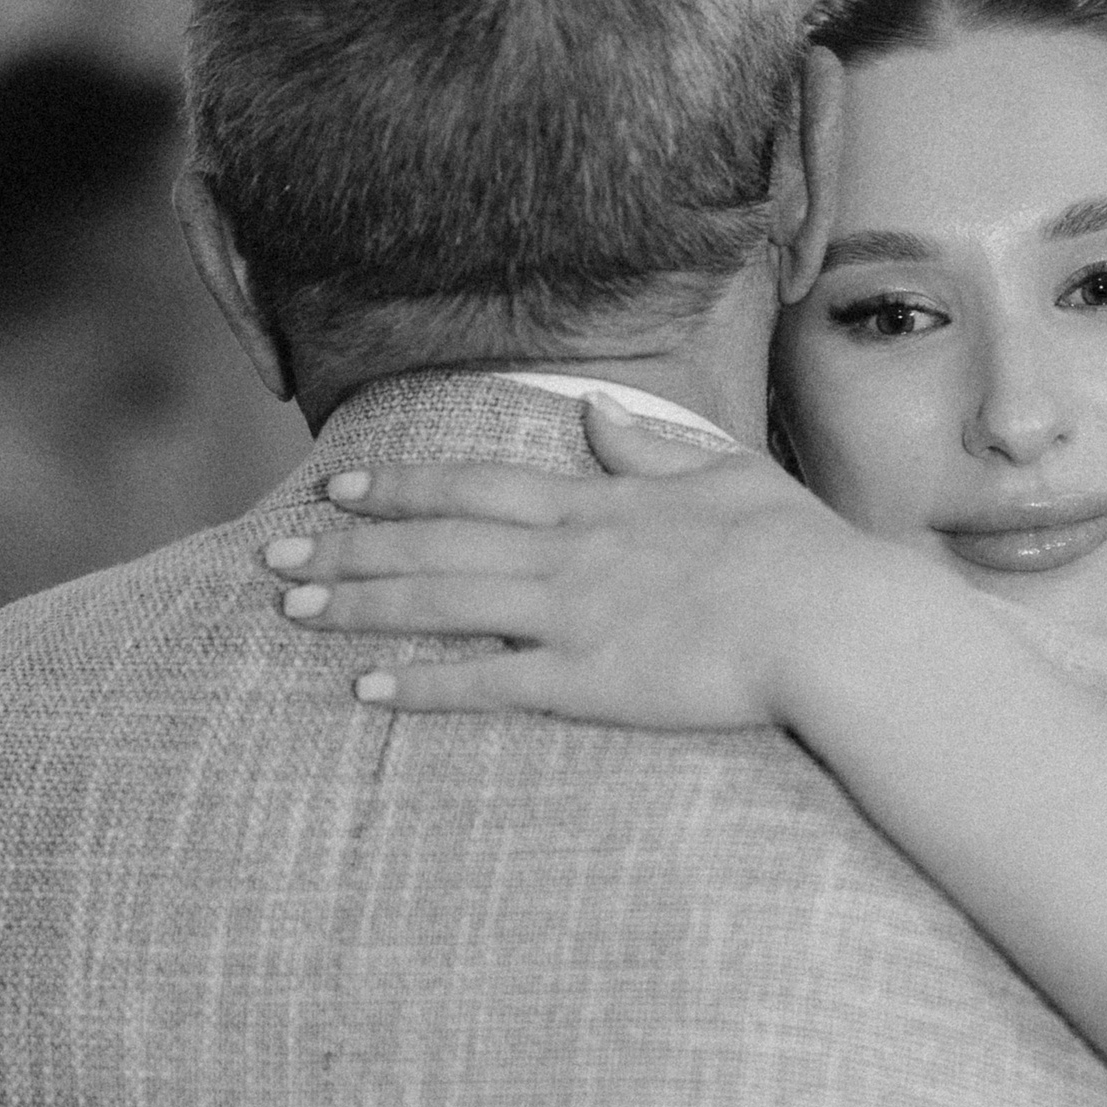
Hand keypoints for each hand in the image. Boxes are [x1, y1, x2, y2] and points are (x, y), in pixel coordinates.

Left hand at [262, 398, 878, 724]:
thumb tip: (593, 413)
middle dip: (348, 549)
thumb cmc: (798, 551)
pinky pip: (485, 684)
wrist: (831, 621)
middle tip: (275, 558)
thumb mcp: (726, 474)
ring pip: (441, 602)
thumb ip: (649, 448)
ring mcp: (570, 616)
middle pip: (434, 542)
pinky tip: (366, 693)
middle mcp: (567, 552)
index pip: (475, 486)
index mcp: (599, 502)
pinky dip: (421, 686)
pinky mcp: (586, 682)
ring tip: (293, 612)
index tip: (340, 487)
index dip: (400, 486)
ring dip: (361, 607)